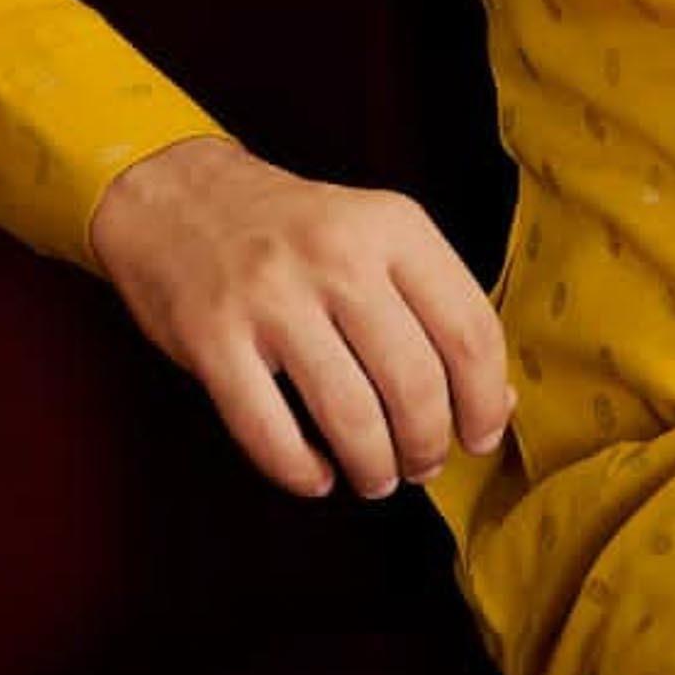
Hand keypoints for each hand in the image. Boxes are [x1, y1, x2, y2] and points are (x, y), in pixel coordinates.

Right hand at [88, 133, 515, 499]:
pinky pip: (269, 430)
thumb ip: (435, 305)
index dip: (486, 400)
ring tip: (377, 477)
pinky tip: (316, 475)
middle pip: (415, 381)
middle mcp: (336, 255)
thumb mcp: (375, 236)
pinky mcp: (212, 336)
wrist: (177, 196)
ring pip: (350, 414)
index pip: (469, 330)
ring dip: (374, 466)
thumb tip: (497, 404)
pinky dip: (301, 470)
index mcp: (392, 226)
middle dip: (428, 445)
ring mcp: (270, 296)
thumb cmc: (293, 232)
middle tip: (424, 465)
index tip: (482, 436)